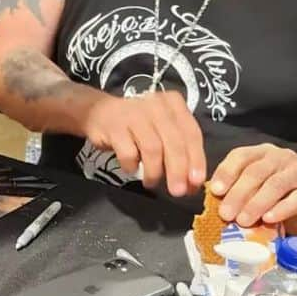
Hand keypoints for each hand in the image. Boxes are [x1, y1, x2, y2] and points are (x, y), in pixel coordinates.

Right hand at [85, 91, 205, 197]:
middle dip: (178, 170)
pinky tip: (131, 169)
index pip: (191, 133)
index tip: (196, 181)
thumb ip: (179, 151)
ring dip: (154, 171)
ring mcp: (134, 114)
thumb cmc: (137, 126)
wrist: (99, 113)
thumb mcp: (162, 131)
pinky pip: (128, 152)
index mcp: (174, 104)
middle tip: (178, 191)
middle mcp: (156, 106)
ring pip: (152, 148)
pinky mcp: (114, 126)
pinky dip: (132, 166)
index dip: (196, 159)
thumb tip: (192, 182)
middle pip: (173, 142)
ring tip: (151, 182)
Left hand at [211, 145, 296, 234]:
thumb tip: (213, 205)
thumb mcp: (252, 194)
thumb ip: (235, 193)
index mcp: (261, 154)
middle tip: (226, 214)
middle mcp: (281, 157)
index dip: (226, 172)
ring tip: (243, 220)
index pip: (241, 156)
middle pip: (256, 172)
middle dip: (238, 194)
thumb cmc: (276, 201)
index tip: (215, 191)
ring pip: (275, 184)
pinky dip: (281, 209)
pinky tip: (269, 219)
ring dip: (256, 203)